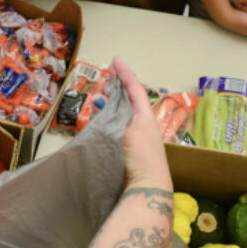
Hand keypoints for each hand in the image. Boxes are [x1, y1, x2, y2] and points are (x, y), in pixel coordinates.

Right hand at [110, 57, 169, 190]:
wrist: (146, 187)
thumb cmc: (140, 156)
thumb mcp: (128, 130)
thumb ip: (116, 117)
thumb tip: (105, 108)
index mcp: (145, 116)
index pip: (135, 89)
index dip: (125, 74)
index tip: (115, 60)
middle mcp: (142, 125)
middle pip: (129, 101)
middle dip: (118, 88)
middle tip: (107, 78)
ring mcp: (135, 138)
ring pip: (122, 115)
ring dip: (111, 104)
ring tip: (100, 99)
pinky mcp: (128, 151)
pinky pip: (117, 128)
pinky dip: (108, 121)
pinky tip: (99, 123)